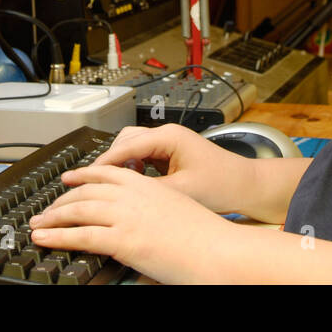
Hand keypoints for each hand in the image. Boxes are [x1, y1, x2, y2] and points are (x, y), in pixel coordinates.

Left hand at [28, 164, 233, 282]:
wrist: (221, 250)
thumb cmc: (207, 237)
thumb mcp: (176, 211)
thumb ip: (154, 211)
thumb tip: (142, 222)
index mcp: (147, 185)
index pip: (105, 173)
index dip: (83, 175)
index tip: (69, 179)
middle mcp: (133, 194)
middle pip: (86, 190)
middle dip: (61, 200)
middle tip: (46, 209)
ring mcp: (126, 216)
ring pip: (77, 210)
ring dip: (52, 217)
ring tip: (36, 225)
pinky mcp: (123, 239)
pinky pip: (80, 235)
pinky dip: (56, 236)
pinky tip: (43, 239)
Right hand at [85, 123, 254, 213]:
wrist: (245, 185)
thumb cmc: (222, 183)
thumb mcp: (181, 191)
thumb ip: (149, 191)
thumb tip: (122, 196)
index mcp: (169, 136)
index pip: (126, 145)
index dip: (104, 162)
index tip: (86, 176)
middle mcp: (167, 135)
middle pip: (125, 141)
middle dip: (110, 161)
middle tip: (95, 182)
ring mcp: (168, 143)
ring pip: (132, 148)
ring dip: (122, 165)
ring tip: (115, 185)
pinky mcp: (170, 154)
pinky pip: (142, 157)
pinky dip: (133, 168)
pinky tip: (133, 185)